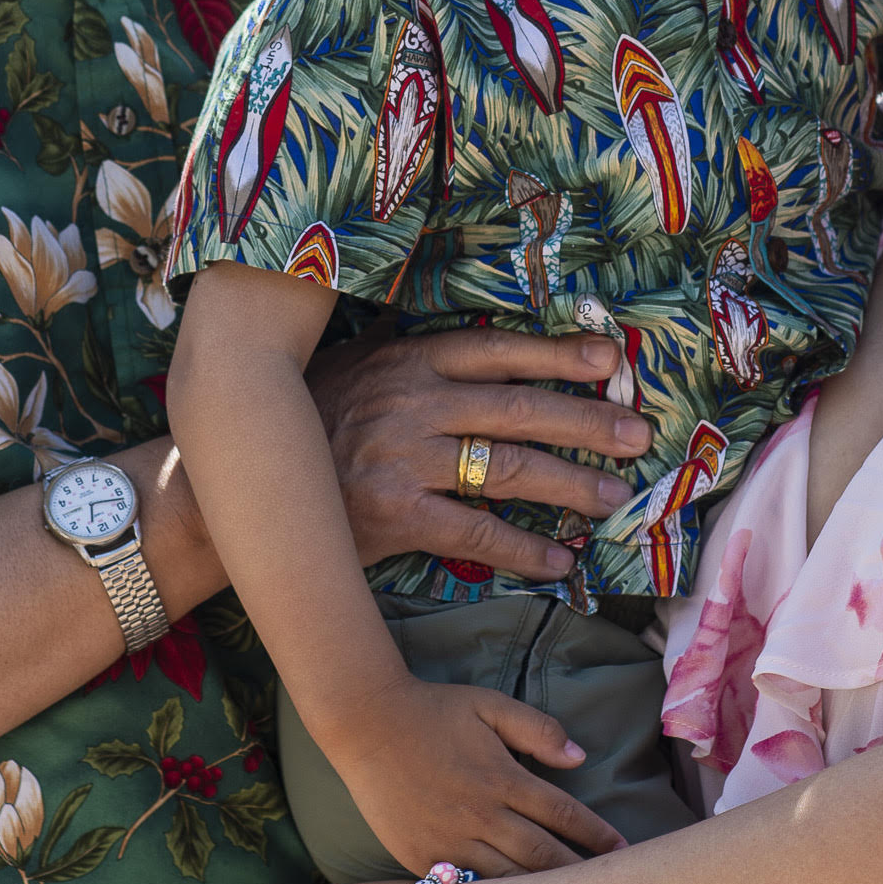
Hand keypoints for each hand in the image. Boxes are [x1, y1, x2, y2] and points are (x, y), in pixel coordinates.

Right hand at [308, 321, 645, 582]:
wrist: (245, 481)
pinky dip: (522, 547)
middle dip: (586, 422)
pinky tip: (559, 559)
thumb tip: (451, 324)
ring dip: (569, 485)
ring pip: (506, 469)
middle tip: (638, 435)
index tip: (611, 359)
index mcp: (409, 361)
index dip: (558, 353)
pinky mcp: (395, 515)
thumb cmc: (306, 419)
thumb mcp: (353, 365)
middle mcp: (413, 403)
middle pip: (518, 409)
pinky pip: (473, 531)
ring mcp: (404, 459)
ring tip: (614, 498)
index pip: (497, 352)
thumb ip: (403, 348)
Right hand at [328, 679, 625, 876]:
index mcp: (503, 777)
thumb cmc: (432, 710)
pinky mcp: (420, 855)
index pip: (562, 814)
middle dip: (579, 872)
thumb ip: (536, 729)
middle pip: (542, 855)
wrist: (366, 722)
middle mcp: (481, 814)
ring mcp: (450, 840)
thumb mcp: (489, 705)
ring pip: (507, 879)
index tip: (620, 849)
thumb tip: (579, 755)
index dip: (596, 834)